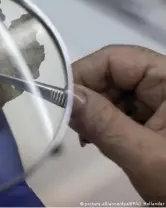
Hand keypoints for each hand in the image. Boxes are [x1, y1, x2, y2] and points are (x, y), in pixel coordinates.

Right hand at [70, 45, 165, 201]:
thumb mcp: (145, 155)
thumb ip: (104, 124)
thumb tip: (66, 96)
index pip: (115, 59)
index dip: (83, 74)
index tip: (59, 100)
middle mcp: (163, 83)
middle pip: (112, 74)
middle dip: (87, 97)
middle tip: (71, 124)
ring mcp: (159, 100)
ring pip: (113, 92)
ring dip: (93, 113)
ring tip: (88, 137)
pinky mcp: (153, 116)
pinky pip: (120, 109)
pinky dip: (103, 123)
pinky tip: (98, 140)